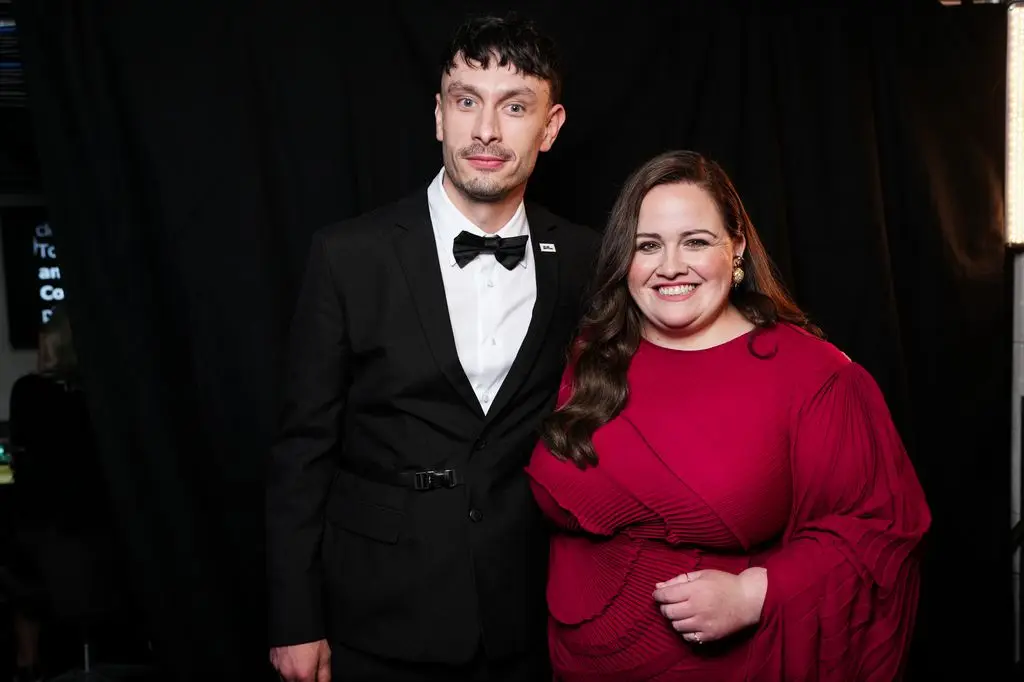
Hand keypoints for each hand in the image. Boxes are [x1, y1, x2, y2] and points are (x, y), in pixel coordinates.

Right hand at [270, 639, 330, 681]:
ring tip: (301, 662)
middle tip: (309, 668)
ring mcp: (279, 668)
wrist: (294, 620)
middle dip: (304, 679)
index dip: (314, 681)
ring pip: (287, 679)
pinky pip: (280, 670)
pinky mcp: (272, 661)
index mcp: (303, 674)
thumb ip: (325, 674)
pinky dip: (287, 667)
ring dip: (295, 675)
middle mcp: (289, 674)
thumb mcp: (325, 654)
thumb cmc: (310, 634)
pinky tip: (293, 657)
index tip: (315, 678)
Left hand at [652, 567, 766, 644]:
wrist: (749, 600)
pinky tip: (691, 622)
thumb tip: (658, 587)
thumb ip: (679, 580)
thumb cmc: (725, 583)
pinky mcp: (710, 635)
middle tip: (669, 604)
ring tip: (682, 612)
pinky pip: (688, 637)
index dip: (658, 595)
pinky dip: (685, 631)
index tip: (658, 595)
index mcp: (695, 590)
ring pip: (676, 626)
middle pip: (668, 612)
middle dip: (665, 607)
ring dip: (675, 619)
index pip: (666, 595)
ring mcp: (703, 623)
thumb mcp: (702, 575)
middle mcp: (697, 607)